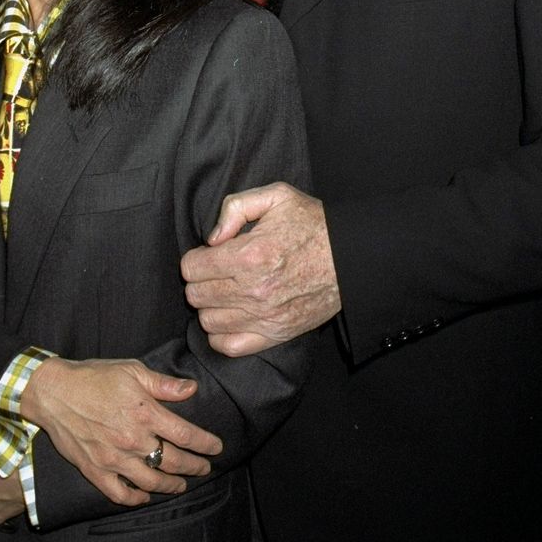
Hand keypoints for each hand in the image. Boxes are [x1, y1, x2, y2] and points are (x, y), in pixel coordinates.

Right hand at [20, 358, 222, 505]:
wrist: (54, 392)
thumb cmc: (95, 377)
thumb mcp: (133, 370)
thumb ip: (164, 384)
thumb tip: (191, 389)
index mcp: (146, 413)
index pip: (185, 434)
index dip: (205, 444)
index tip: (216, 448)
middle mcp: (133, 439)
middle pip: (173, 461)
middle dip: (193, 467)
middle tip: (204, 468)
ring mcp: (114, 458)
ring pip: (151, 480)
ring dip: (170, 485)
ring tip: (182, 484)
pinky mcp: (95, 470)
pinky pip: (119, 493)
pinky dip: (135, 498)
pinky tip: (145, 495)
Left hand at [181, 183, 340, 355]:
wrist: (350, 257)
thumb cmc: (313, 223)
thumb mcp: (277, 196)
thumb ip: (236, 207)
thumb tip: (212, 238)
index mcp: (249, 254)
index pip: (191, 268)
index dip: (196, 257)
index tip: (209, 253)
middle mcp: (253, 290)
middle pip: (195, 295)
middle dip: (201, 280)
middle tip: (218, 270)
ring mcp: (263, 317)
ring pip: (207, 320)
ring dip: (211, 305)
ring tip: (226, 291)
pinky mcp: (275, 334)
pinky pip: (229, 345)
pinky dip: (221, 333)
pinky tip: (231, 315)